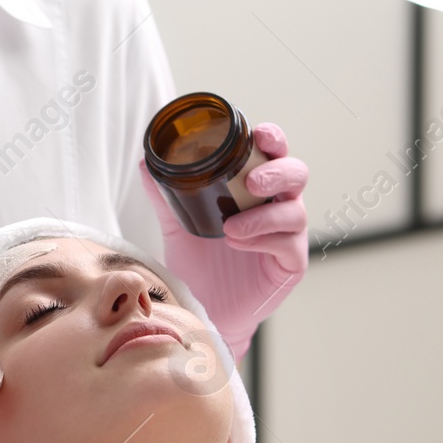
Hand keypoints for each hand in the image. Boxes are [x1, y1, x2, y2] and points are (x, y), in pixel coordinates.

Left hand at [139, 122, 309, 361]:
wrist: (202, 309)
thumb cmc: (198, 264)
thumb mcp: (178, 224)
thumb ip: (166, 194)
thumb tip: (145, 162)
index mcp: (255, 188)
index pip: (273, 154)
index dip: (273, 138)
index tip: (258, 134)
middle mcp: (276, 206)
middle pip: (297, 174)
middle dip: (279, 171)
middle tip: (253, 181)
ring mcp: (288, 235)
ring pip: (295, 210)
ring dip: (263, 215)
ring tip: (229, 227)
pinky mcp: (291, 264)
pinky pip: (289, 245)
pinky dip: (262, 239)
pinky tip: (236, 243)